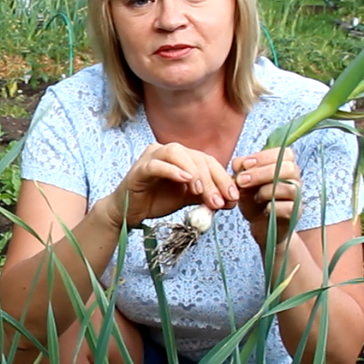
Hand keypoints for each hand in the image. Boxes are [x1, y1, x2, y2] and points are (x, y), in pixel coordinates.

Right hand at [103, 142, 238, 228]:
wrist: (130, 212)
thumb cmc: (156, 200)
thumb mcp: (188, 199)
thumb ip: (206, 197)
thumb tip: (231, 200)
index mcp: (182, 156)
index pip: (208, 161)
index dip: (223, 178)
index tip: (233, 197)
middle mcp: (168, 151)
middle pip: (196, 157)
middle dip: (211, 179)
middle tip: (218, 200)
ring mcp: (152, 156)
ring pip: (177, 153)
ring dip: (193, 171)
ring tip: (201, 190)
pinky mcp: (139, 168)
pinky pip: (156, 164)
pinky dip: (172, 170)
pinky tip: (184, 181)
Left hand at [232, 148, 300, 246]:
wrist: (259, 225)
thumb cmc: (254, 199)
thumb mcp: (243, 182)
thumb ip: (240, 168)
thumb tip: (239, 162)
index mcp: (285, 167)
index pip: (284, 153)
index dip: (264, 156)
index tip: (245, 164)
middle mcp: (295, 179)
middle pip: (289, 168)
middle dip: (261, 173)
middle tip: (242, 181)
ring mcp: (297, 197)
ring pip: (290, 188)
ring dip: (267, 191)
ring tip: (255, 197)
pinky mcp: (295, 214)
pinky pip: (289, 207)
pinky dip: (274, 208)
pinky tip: (265, 210)